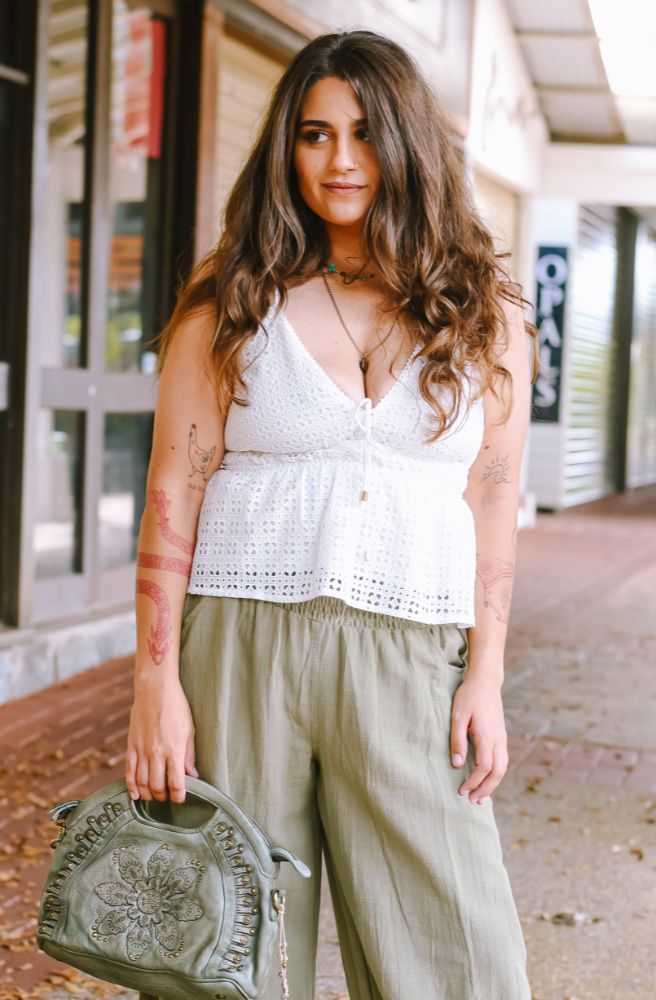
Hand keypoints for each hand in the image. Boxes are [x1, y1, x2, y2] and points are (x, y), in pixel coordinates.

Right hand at [125, 673, 198, 803]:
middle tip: (167, 799)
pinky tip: (134, 794)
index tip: (181, 800)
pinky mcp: (132, 745)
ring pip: (142, 782)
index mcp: (174, 750)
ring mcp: (142, 750)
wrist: (155, 689)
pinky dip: (130, 785)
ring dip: (147, 794)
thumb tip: (193, 776)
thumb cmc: (177, 707)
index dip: (178, 796)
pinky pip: (129, 770)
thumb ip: (189, 755)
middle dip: (162, 797)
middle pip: (157, 786)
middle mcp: (156, 753)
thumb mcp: (190, 730)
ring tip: (153, 797)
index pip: (176, 783)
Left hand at [449, 674, 507, 804]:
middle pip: (497, 773)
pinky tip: (487, 779)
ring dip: (492, 784)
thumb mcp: (457, 716)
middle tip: (472, 801)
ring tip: (481, 796)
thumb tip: (457, 765)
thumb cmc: (468, 696)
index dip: (473, 782)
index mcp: (487, 736)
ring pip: (502, 768)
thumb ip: (457, 741)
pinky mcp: (502, 736)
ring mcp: (502, 738)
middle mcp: (498, 740)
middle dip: (486, 789)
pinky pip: (502, 761)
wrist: (486, 681)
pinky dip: (496, 774)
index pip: (483, 768)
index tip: (461, 791)